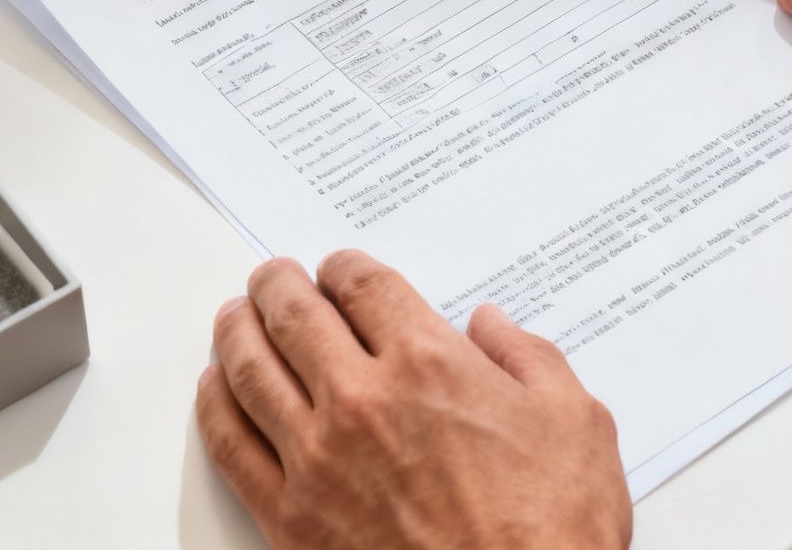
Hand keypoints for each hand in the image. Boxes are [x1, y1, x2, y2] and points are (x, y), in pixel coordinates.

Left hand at [195, 251, 631, 549]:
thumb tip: (491, 325)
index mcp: (429, 365)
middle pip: (295, 317)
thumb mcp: (576, 422)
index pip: (363, 285)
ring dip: (236, 333)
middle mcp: (363, 401)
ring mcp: (318, 460)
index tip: (338, 270)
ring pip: (252, 372)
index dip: (343, 267)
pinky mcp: (292, 519)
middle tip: (272, 277)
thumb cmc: (552, 530)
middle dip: (278, 286)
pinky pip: (232, 447)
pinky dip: (215, 408)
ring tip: (233, 318)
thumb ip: (529, 357)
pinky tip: (215, 391)